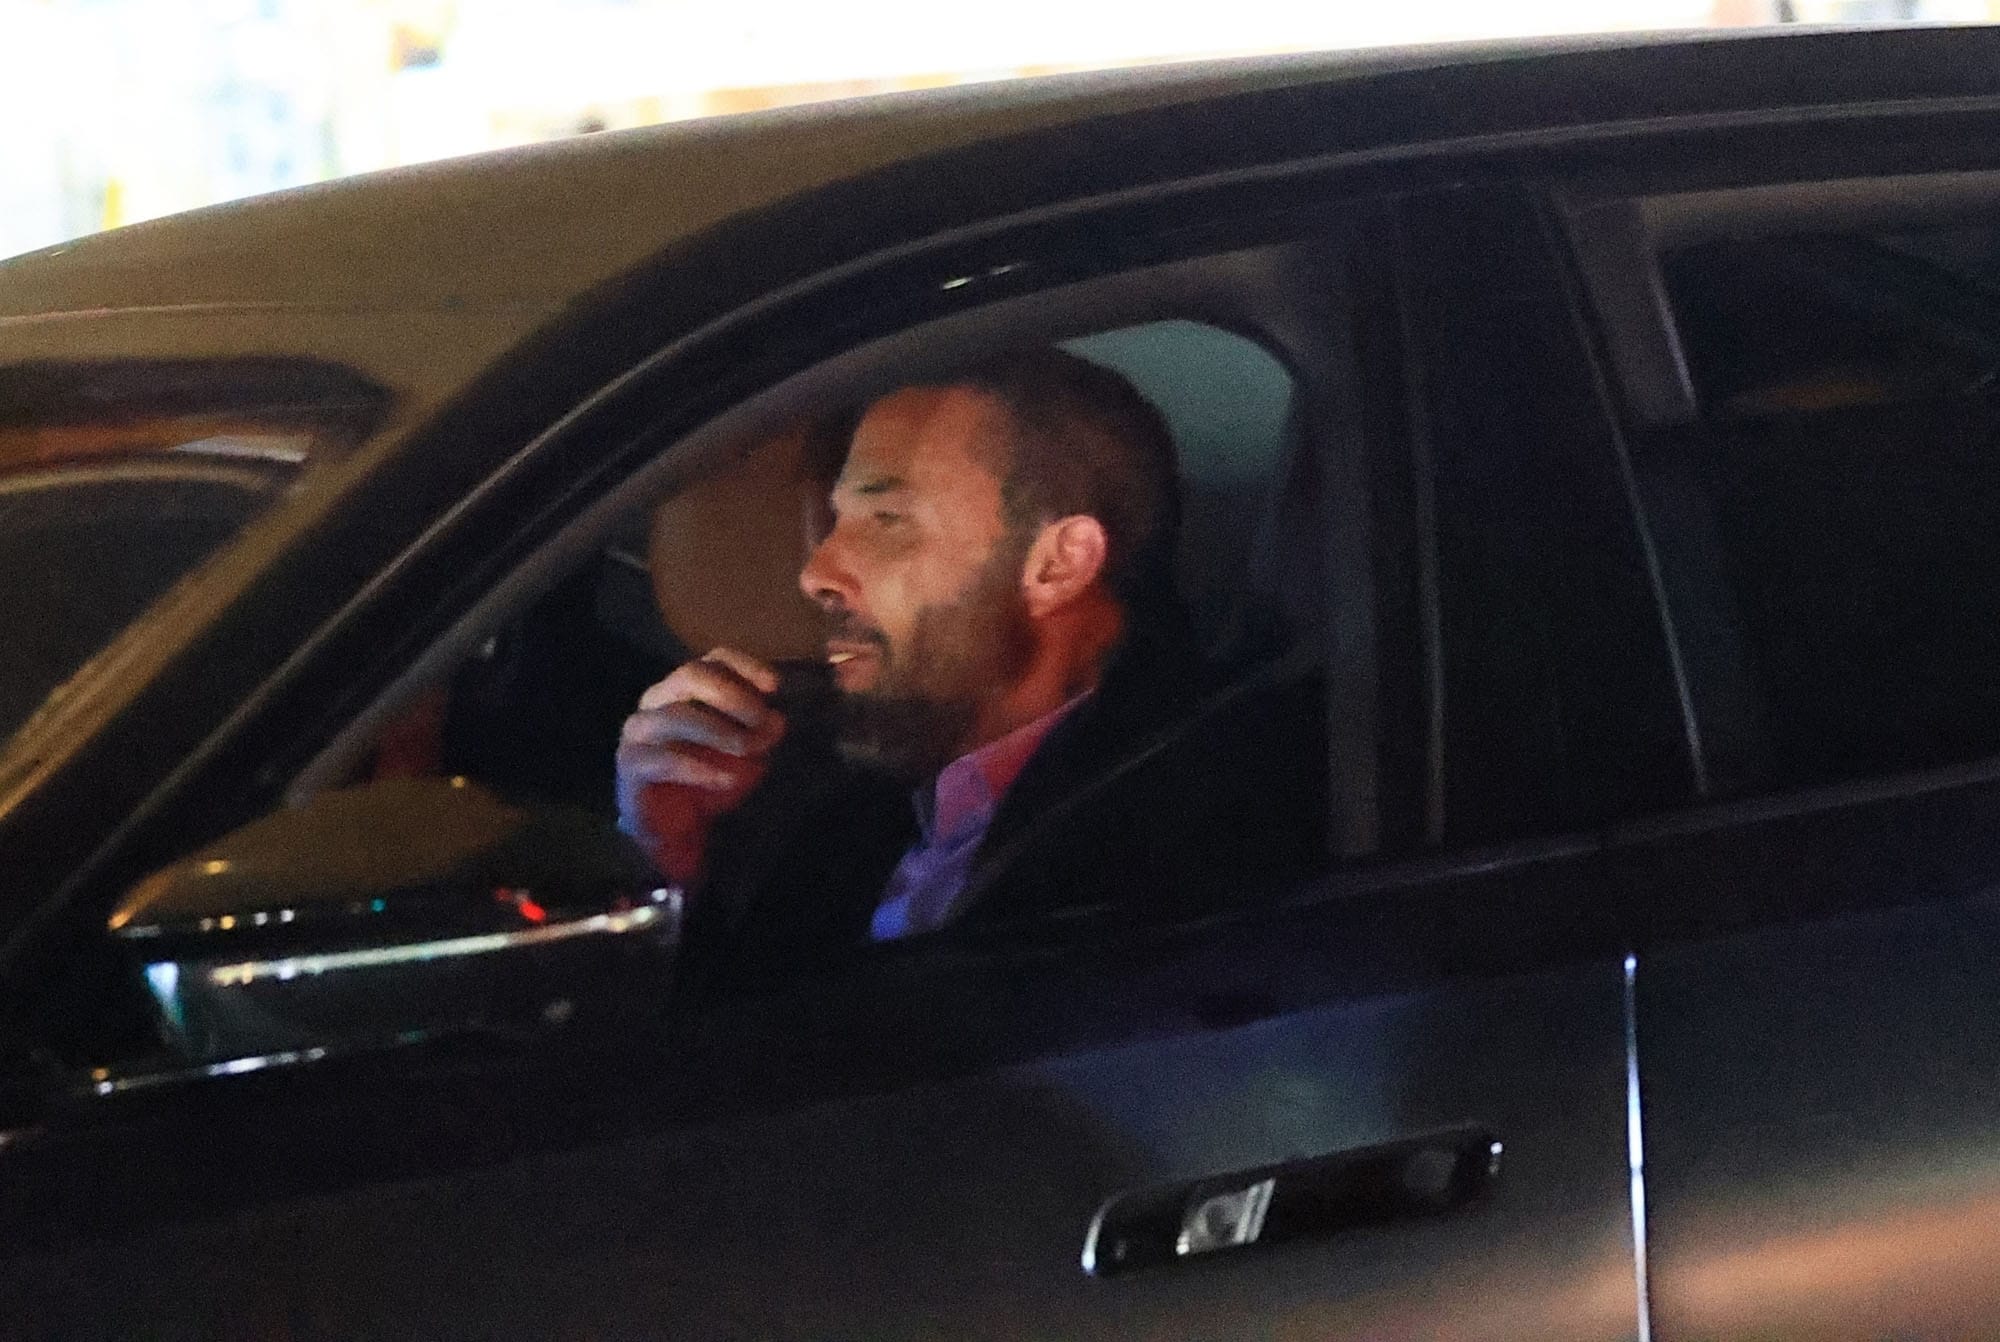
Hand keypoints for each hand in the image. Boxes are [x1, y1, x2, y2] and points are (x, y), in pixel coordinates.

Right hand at [615, 648, 786, 883]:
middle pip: (690, 675)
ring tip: (749, 750)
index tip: (775, 686)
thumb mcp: (746, 755)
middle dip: (730, 694)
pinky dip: (698, 768)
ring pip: (674, 716)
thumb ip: (759, 734)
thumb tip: (776, 720)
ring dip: (718, 731)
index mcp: (687, 688)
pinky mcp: (630, 764)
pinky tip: (726, 779)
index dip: (745, 666)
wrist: (674, 827)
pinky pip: (662, 760)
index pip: (714, 660)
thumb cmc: (709, 777)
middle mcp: (658, 700)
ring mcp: (639, 731)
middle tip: (760, 719)